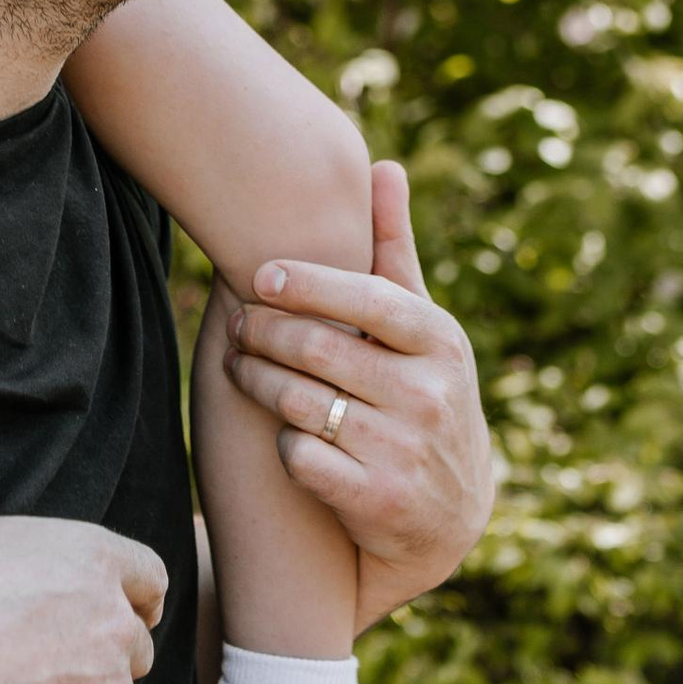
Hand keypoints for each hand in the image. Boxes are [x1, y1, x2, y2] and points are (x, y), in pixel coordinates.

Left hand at [223, 162, 494, 626]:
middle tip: (236, 320)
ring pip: (299, 401)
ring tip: (236, 362)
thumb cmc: (421, 396)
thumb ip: (395, 252)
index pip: (368, 300)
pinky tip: (273, 429)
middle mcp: (430, 396)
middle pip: (320, 349)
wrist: (446, 517)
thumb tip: (383, 166)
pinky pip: (299, 456)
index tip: (260, 276)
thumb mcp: (422, 330)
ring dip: (256, 380)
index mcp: (441, 344)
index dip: (308, 284)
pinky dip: (279, 440)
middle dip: (266, 332)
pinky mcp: (374, 502)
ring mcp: (403, 452)